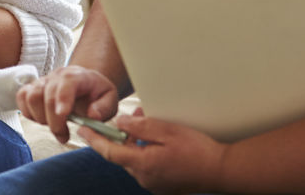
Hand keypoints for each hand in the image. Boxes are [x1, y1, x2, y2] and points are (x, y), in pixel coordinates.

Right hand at [16, 65, 119, 143]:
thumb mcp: (110, 99)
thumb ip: (104, 108)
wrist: (86, 84)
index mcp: (78, 76)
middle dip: (53, 121)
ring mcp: (43, 81)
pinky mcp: (32, 87)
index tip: (63, 115)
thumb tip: (92, 115)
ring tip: (54, 126)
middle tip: (64, 136)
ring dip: (40, 118)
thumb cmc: (97, 93)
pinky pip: (21, 97)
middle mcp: (57, 75)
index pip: (67, 82)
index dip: (62, 98)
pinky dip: (28, 112)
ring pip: (30, 97)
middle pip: (45, 95)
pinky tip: (42, 119)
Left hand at [80, 110, 227, 194]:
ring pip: (135, 161)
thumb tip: (120, 122)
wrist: (222, 170)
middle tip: (129, 119)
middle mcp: (144, 178)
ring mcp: (154, 185)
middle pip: (122, 155)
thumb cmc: (197, 149)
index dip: (94, 139)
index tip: (83, 129)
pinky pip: (146, 168)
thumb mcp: (167, 130)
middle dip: (121, 137)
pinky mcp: (162, 186)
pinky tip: (159, 144)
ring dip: (136, 145)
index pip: (109, 151)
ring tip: (149, 128)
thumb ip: (140, 127)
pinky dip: (146, 154)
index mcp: (143, 164)